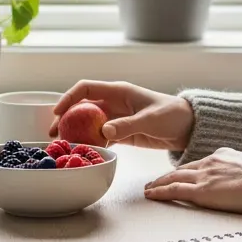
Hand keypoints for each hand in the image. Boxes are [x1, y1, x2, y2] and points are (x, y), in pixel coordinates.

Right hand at [51, 81, 194, 150]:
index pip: (86, 89)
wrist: (188, 127)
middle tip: (52, 134)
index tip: (57, 112)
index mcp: (118, 91)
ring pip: (87, 124)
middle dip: (65, 119)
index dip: (69, 98)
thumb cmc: (172, 114)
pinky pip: (100, 137)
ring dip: (75, 133)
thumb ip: (127, 125)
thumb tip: (103, 131)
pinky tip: (82, 153)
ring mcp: (115, 119)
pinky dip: (90, 144)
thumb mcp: (150, 119)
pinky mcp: (121, 133)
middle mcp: (113, 103)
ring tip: (62, 146)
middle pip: (81, 108)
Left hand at [143, 148, 241, 213]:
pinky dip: (160, 192)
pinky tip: (151, 194)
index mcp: (221, 155)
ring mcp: (204, 176)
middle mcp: (209, 163)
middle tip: (154, 181)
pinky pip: (174, 190)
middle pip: (181, 169)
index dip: (183, 171)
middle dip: (165, 176)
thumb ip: (236, 171)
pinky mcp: (202, 191)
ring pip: (173, 177)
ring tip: (148, 189)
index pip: (196, 164)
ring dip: (158, 183)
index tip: (175, 175)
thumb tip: (236, 179)